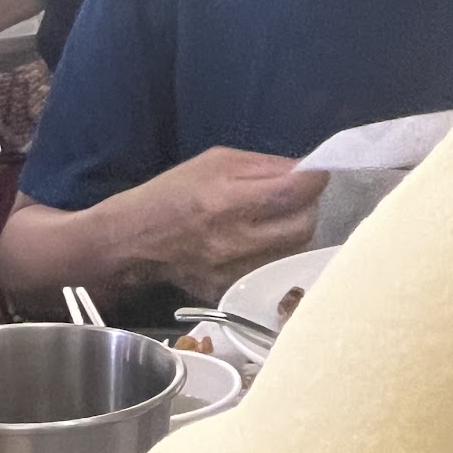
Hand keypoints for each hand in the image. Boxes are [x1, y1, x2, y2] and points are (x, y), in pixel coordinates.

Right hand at [114, 147, 328, 302]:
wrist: (136, 242)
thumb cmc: (174, 192)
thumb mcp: (216, 162)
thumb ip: (265, 166)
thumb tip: (307, 171)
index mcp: (225, 201)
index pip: (293, 194)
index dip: (315, 180)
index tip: (316, 173)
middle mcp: (232, 241)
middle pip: (303, 227)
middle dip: (307, 207)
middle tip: (295, 197)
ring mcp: (233, 272)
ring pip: (292, 250)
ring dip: (292, 231)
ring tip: (273, 218)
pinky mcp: (231, 290)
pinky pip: (271, 268)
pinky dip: (273, 251)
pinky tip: (256, 240)